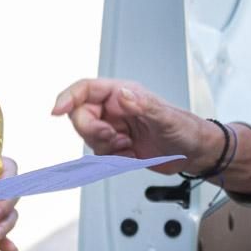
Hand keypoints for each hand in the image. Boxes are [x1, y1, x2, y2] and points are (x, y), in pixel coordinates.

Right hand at [52, 78, 216, 172]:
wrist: (194, 154)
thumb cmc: (185, 129)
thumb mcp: (166, 118)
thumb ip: (143, 105)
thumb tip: (121, 94)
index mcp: (123, 94)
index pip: (85, 89)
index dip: (67, 97)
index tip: (56, 110)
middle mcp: (115, 109)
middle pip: (81, 116)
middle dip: (93, 131)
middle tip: (115, 139)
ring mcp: (114, 128)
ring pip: (89, 138)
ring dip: (106, 148)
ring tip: (129, 147)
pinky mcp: (117, 147)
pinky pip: (100, 156)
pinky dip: (114, 160)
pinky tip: (131, 156)